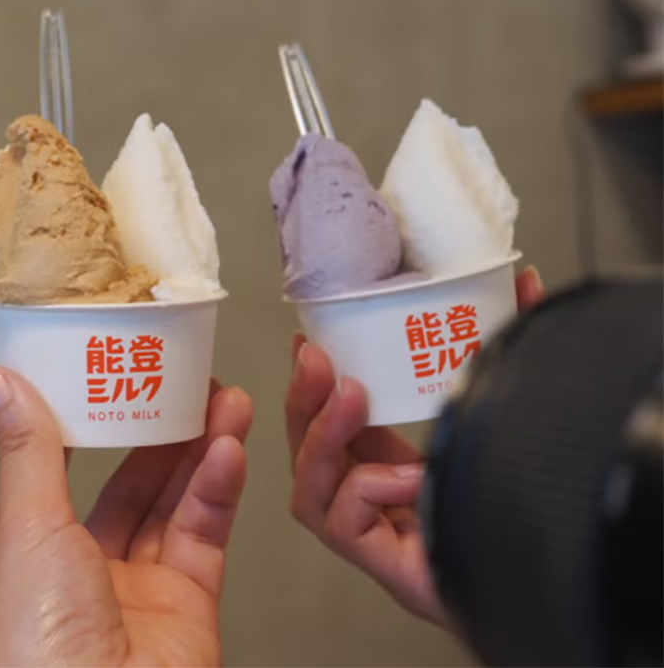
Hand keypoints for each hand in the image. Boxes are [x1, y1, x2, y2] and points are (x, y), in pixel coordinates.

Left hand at [0, 368, 253, 666]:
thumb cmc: (41, 657)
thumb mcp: (26, 534)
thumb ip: (25, 454)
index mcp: (22, 553)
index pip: (50, 465)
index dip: (79, 414)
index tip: (103, 362)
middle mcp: (78, 570)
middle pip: (121, 479)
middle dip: (153, 424)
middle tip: (181, 372)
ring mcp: (136, 589)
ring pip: (170, 501)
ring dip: (196, 445)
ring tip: (221, 393)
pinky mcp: (189, 607)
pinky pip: (204, 533)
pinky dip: (218, 487)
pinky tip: (228, 446)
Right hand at [284, 265, 545, 625]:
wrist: (553, 569)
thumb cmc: (519, 496)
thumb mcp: (494, 407)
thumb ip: (503, 351)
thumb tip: (524, 282)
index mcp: (387, 472)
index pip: (325, 428)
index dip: (309, 386)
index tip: (308, 338)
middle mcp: (371, 507)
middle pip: (303, 455)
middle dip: (299, 401)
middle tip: (313, 355)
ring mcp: (372, 540)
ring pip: (309, 489)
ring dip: (322, 437)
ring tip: (351, 396)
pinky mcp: (381, 564)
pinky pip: (343, 519)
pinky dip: (372, 486)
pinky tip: (413, 475)